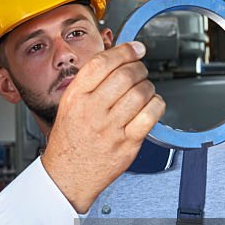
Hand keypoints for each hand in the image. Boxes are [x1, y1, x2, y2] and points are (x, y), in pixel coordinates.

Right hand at [42, 42, 164, 211]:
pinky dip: (156, 105)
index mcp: (75, 98)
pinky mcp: (127, 143)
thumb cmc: (69, 142)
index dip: (124, 50)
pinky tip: (150, 106)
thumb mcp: (69, 106)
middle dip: (139, 68)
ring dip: (148, 86)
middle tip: (140, 71)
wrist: (68, 176)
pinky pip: (151, 115)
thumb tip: (117, 60)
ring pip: (141, 92)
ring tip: (143, 91)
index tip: (135, 48)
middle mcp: (92, 111)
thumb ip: (90, 84)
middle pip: (125, 75)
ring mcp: (110, 128)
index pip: (102, 63)